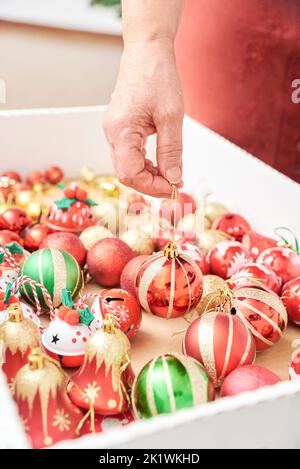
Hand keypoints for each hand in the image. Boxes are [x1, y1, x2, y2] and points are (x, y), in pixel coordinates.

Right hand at [103, 39, 183, 197]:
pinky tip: (159, 164)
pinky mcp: (120, 127)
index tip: (173, 187)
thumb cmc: (157, 77)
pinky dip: (144, 164)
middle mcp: (112, 133)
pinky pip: (128, 155)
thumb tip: (174, 178)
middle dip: (150, 184)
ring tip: (170, 175)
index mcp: (120, 131)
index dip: (152, 186)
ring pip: (126, 166)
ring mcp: (114, 130)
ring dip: (147, 175)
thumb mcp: (171, 116)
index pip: (130, 174)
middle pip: (126, 173)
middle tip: (174, 185)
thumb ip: (171, 151)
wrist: (147, 51)